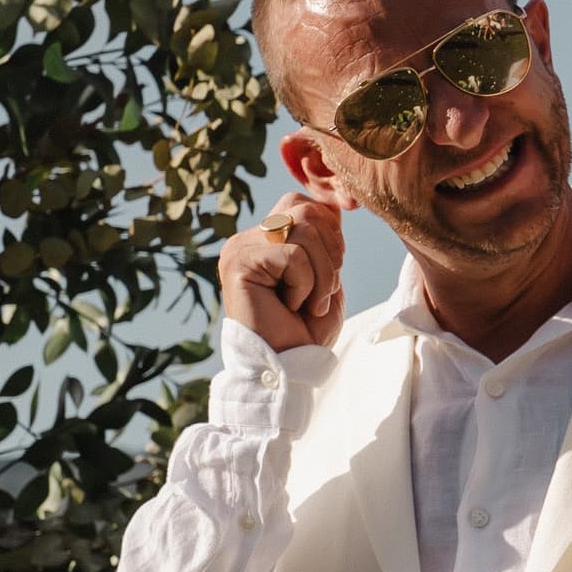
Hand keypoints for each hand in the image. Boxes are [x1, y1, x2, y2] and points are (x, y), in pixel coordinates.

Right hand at [218, 195, 343, 352]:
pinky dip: (305, 284)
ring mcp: (240, 249)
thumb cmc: (305, 331)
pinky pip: (293, 255)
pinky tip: (291, 306)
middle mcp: (247, 238)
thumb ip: (325, 240)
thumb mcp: (326, 277)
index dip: (330, 233)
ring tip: (309, 303)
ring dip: (322, 273)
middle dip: (331, 254)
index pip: (303, 204)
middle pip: (306, 211)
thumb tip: (333, 207)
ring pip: (303, 229)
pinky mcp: (238, 263)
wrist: (287, 368)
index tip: (331, 272)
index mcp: (264, 239)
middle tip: (321, 292)